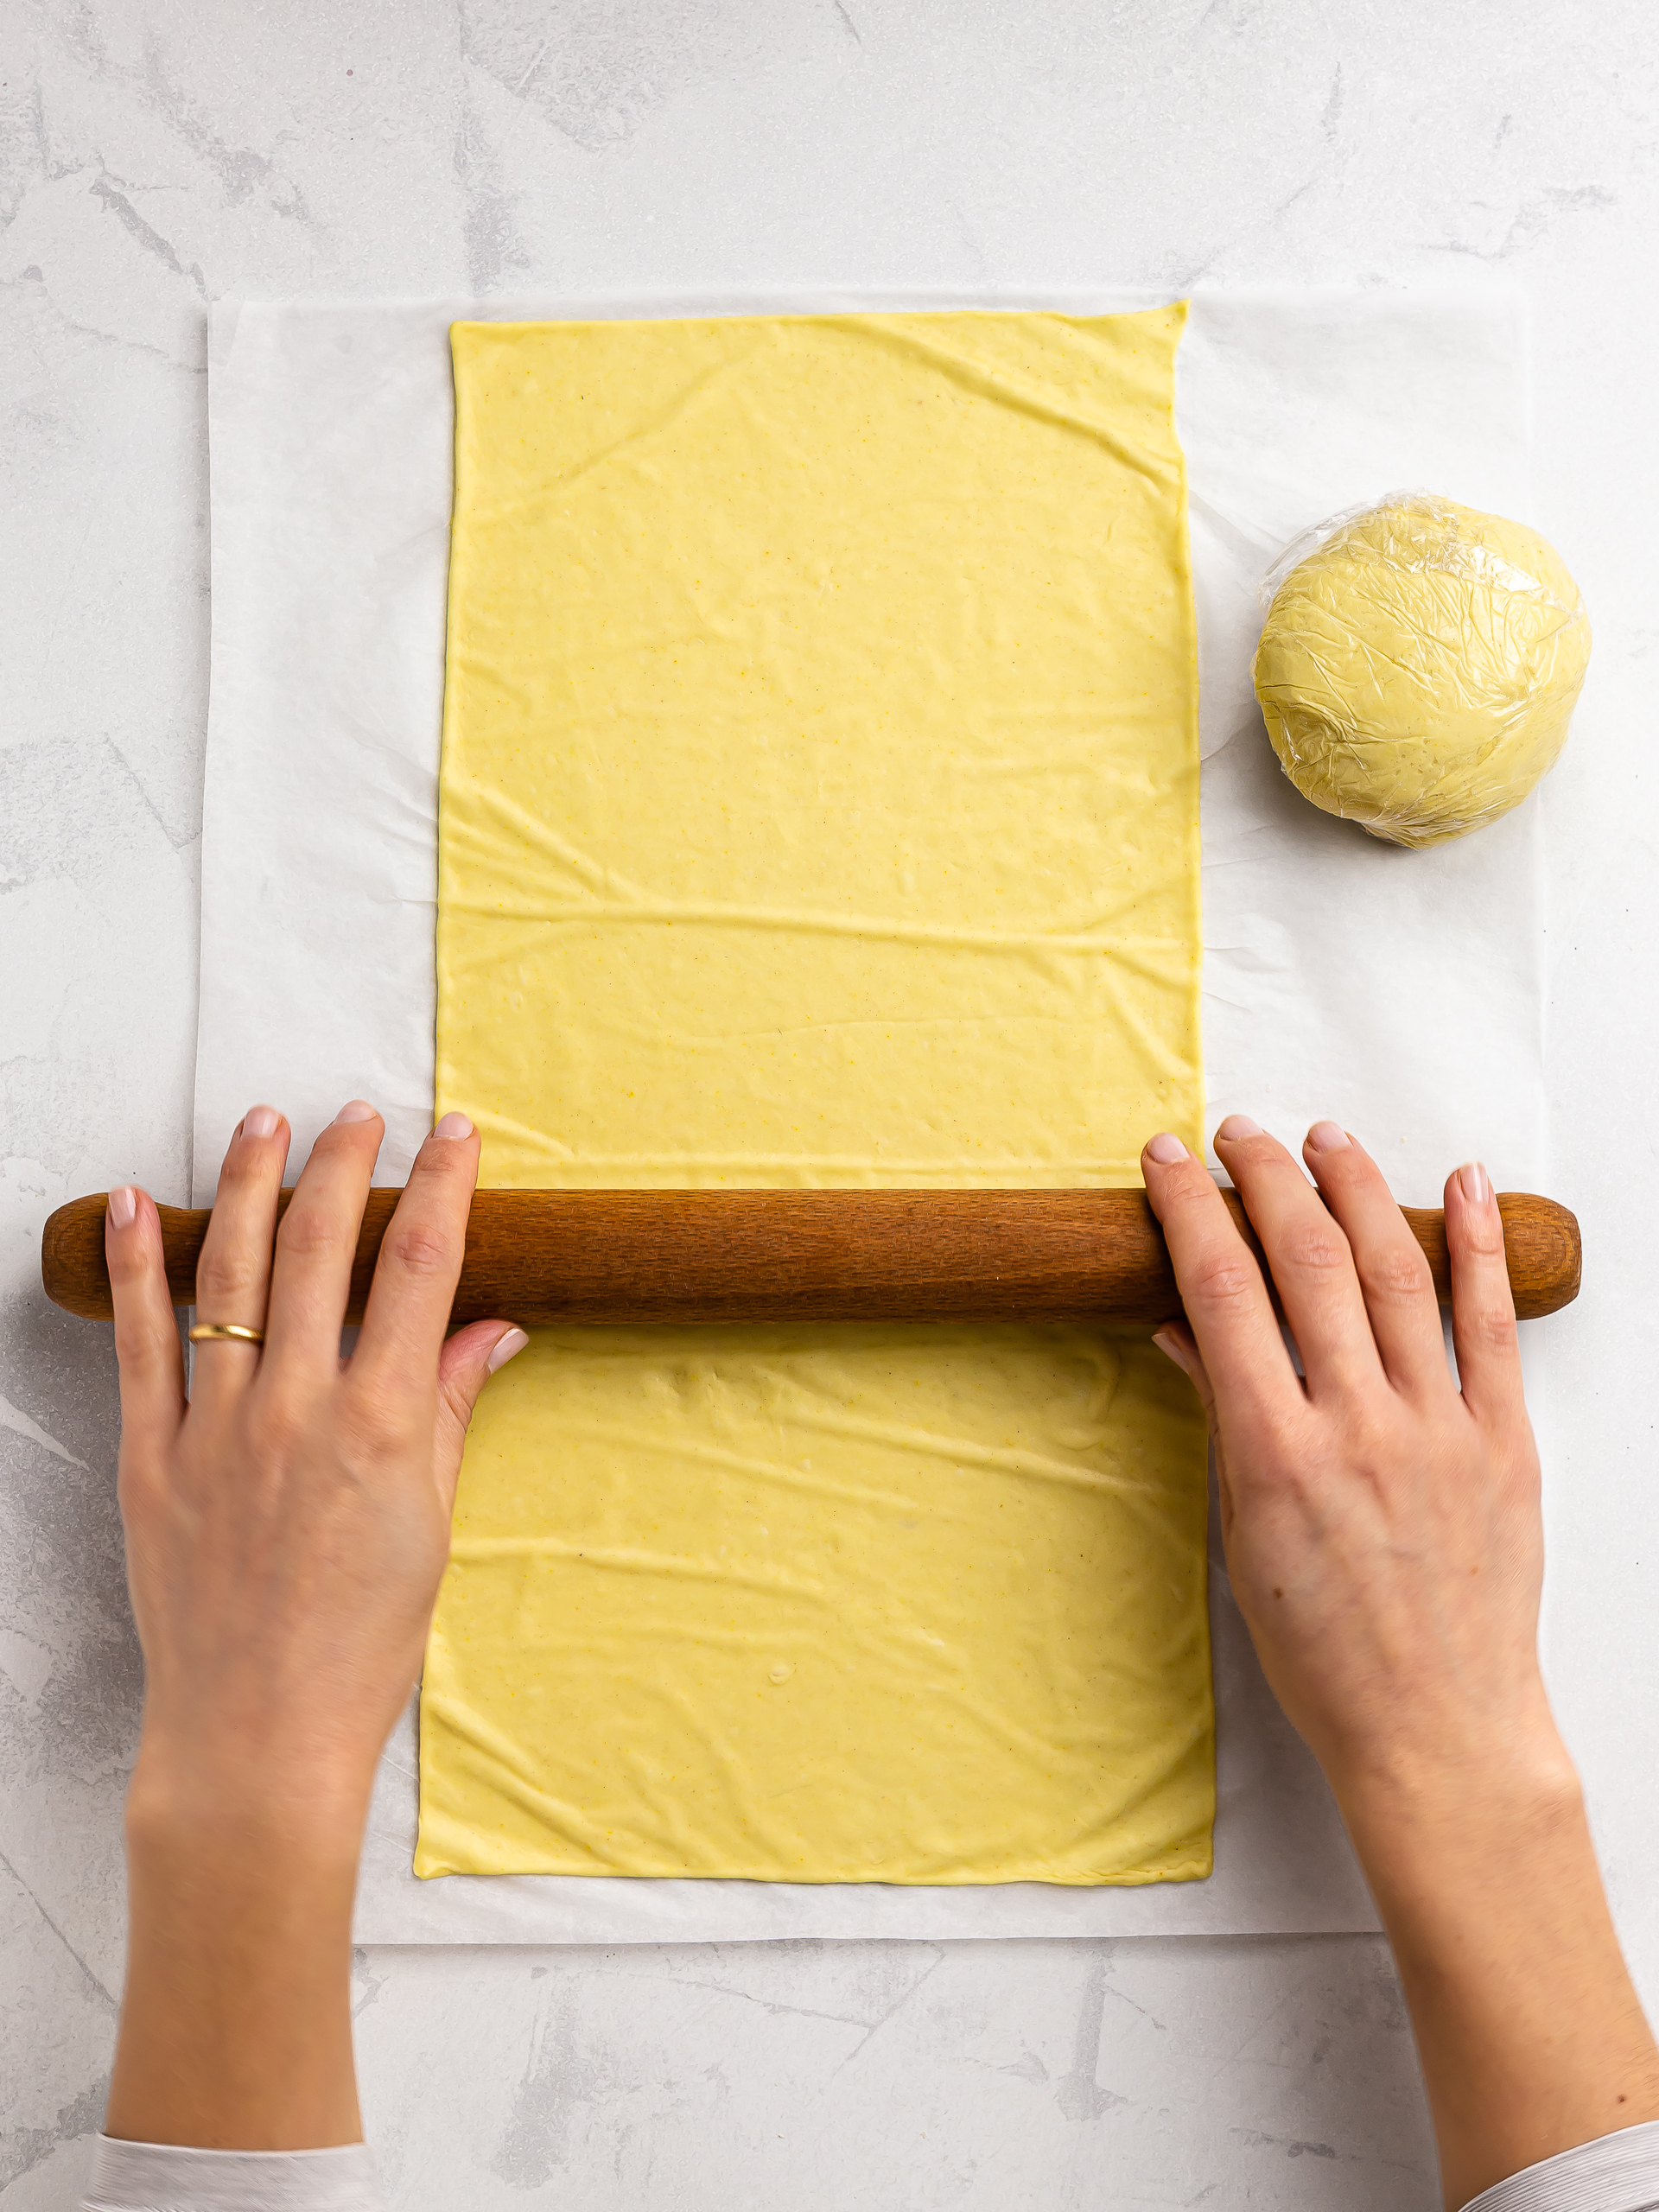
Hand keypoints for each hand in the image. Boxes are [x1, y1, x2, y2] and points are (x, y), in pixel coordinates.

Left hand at [102, 1101, 524, 2147]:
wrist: (258, 1733)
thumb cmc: (362, 1642)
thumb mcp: (434, 1523)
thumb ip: (457, 1411)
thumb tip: (497, 1328)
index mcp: (385, 1424)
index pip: (421, 1269)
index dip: (441, 1188)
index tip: (453, 1135)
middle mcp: (300, 1409)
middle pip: (320, 1249)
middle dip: (344, 1165)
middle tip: (356, 1116)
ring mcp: (217, 1428)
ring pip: (228, 1274)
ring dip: (245, 1185)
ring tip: (260, 1122)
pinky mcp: (151, 1458)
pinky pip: (139, 1342)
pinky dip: (135, 1268)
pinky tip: (133, 1207)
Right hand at [1142, 1116, 1658, 2207]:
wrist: (1437, 1729)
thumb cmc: (1325, 1652)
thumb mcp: (1243, 1536)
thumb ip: (1220, 1418)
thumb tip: (1182, 1327)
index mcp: (1279, 1452)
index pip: (1223, 1291)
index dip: (1191, 1210)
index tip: (1168, 1159)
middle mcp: (1361, 1425)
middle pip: (1307, 1259)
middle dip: (1265, 1177)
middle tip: (1239, 1134)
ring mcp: (1441, 1428)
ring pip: (1397, 1271)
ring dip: (1356, 1189)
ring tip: (1326, 1138)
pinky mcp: (1505, 1441)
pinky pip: (1493, 1324)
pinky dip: (1479, 1245)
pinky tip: (1464, 1185)